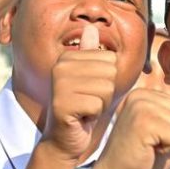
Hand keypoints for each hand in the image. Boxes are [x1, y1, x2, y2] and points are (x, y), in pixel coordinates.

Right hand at [41, 25, 117, 163]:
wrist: (64, 140)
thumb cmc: (82, 108)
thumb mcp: (89, 79)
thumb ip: (90, 54)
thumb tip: (91, 28)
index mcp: (67, 57)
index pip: (110, 59)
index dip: (106, 79)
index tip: (90, 91)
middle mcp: (60, 67)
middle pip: (109, 72)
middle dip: (105, 92)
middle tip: (88, 102)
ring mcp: (59, 85)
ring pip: (106, 88)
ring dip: (101, 104)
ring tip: (85, 109)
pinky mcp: (63, 104)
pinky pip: (98, 104)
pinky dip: (94, 115)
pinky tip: (82, 118)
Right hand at [92, 89, 169, 168]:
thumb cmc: (142, 158)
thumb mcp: (167, 135)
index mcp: (145, 94)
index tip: (154, 137)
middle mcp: (141, 95)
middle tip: (152, 144)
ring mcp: (140, 107)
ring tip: (150, 146)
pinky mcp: (142, 122)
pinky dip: (168, 149)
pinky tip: (149, 150)